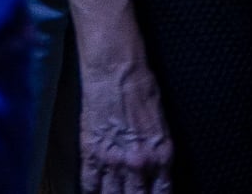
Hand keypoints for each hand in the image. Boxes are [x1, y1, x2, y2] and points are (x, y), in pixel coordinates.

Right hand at [76, 56, 175, 193]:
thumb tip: (155, 175)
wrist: (116, 70)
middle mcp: (138, 164)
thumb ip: (158, 154)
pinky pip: (90, 184)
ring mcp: (112, 161)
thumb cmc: (142, 89)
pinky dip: (92, 192)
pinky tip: (94, 192)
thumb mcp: (161, 126)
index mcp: (161, 156)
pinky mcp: (91, 153)